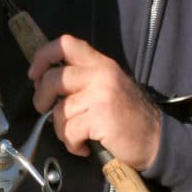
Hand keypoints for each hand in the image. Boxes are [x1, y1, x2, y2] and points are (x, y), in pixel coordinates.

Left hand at [29, 35, 160, 170]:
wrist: (156, 140)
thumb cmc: (128, 117)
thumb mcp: (108, 86)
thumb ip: (82, 79)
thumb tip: (45, 83)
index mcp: (101, 64)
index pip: (65, 44)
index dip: (43, 57)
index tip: (34, 75)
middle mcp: (101, 74)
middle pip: (53, 78)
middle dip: (41, 98)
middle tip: (45, 111)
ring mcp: (101, 95)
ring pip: (58, 110)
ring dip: (61, 130)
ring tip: (76, 136)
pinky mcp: (100, 117)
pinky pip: (69, 131)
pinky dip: (72, 144)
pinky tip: (84, 147)